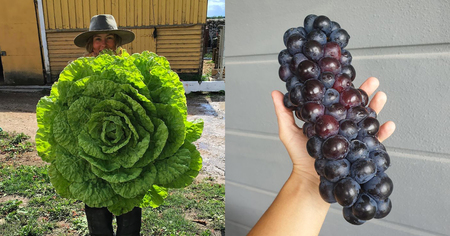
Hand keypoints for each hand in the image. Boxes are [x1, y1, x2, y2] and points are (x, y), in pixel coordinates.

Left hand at [271, 77, 395, 184]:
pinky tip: (390, 124)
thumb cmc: (298, 156)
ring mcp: (350, 137)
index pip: (336, 99)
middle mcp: (340, 125)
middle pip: (354, 106)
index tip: (347, 74)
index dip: (342, 87)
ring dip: (376, 107)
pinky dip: (383, 132)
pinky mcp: (358, 151)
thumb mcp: (288, 132)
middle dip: (364, 93)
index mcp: (326, 118)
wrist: (309, 181)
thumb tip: (275, 92)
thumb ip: (284, 112)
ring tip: (381, 95)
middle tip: (373, 80)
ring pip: (366, 119)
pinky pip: (374, 141)